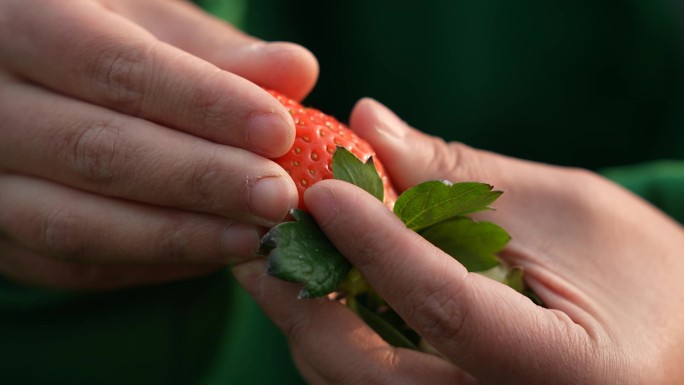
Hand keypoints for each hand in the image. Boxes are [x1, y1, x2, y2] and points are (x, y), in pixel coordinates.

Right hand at [0, 0, 317, 288]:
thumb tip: (296, 70)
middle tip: (278, 197)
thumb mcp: (148, 22)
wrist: (27, 81)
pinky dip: (146, 265)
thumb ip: (214, 51)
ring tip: (255, 237)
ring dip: (177, 237)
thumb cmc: (101, 39)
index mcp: (22, 22)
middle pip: (98, 153)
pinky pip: (69, 264)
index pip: (117, 68)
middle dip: (200, 181)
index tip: (279, 131)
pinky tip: (209, 254)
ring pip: (74, 224)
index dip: (204, 104)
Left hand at [233, 99, 683, 383]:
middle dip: (306, 301)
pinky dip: (332, 337)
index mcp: (565, 373)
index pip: (445, 309)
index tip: (324, 190)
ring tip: (277, 256)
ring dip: (307, 319)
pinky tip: (318, 286)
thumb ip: (463, 177)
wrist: (671, 341)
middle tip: (264, 236)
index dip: (377, 244)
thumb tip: (370, 127)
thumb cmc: (644, 273)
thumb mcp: (568, 211)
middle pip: (372, 376)